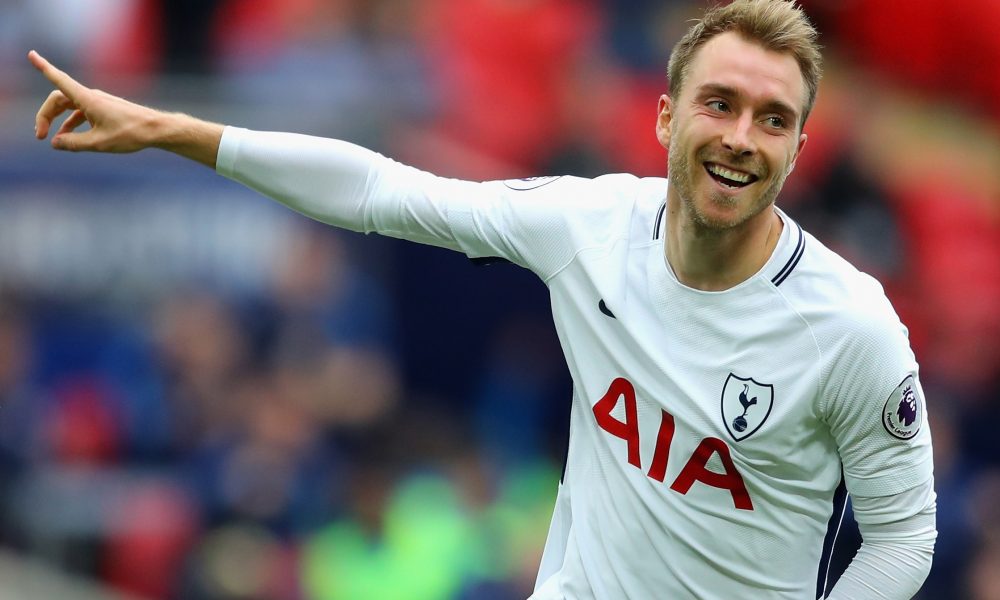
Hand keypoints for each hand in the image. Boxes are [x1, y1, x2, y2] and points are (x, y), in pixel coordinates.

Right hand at [29, 50, 159, 152]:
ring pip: (70, 107)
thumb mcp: (99, 143)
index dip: (44, 68)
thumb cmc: (131, 134)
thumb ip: (74, 143)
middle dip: (46, 115)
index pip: (60, 80)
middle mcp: (91, 96)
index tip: (31, 54)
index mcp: (88, 99)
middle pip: (58, 99)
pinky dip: (72, 123)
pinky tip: (68, 136)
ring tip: (51, 139)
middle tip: (39, 135)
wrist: (157, 129)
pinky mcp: (105, 109)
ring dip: (58, 121)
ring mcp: (98, 102)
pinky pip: (82, 113)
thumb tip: (55, 143)